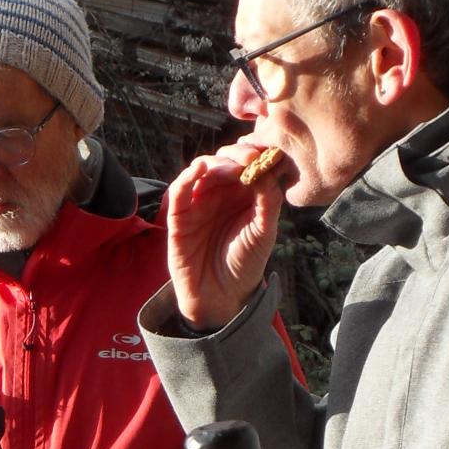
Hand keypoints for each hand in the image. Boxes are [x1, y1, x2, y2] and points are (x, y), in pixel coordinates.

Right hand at [162, 139, 289, 330]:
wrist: (221, 295)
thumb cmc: (245, 263)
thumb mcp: (264, 232)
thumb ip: (268, 201)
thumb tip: (268, 170)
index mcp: (244, 194)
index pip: (249, 163)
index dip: (257, 154)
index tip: (268, 153)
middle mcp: (221, 193)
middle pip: (226, 160)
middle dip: (239, 154)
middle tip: (251, 158)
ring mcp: (199, 201)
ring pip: (203, 168)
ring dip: (216, 162)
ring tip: (232, 166)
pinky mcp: (179, 214)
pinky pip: (179, 190)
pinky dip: (187, 176)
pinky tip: (199, 170)